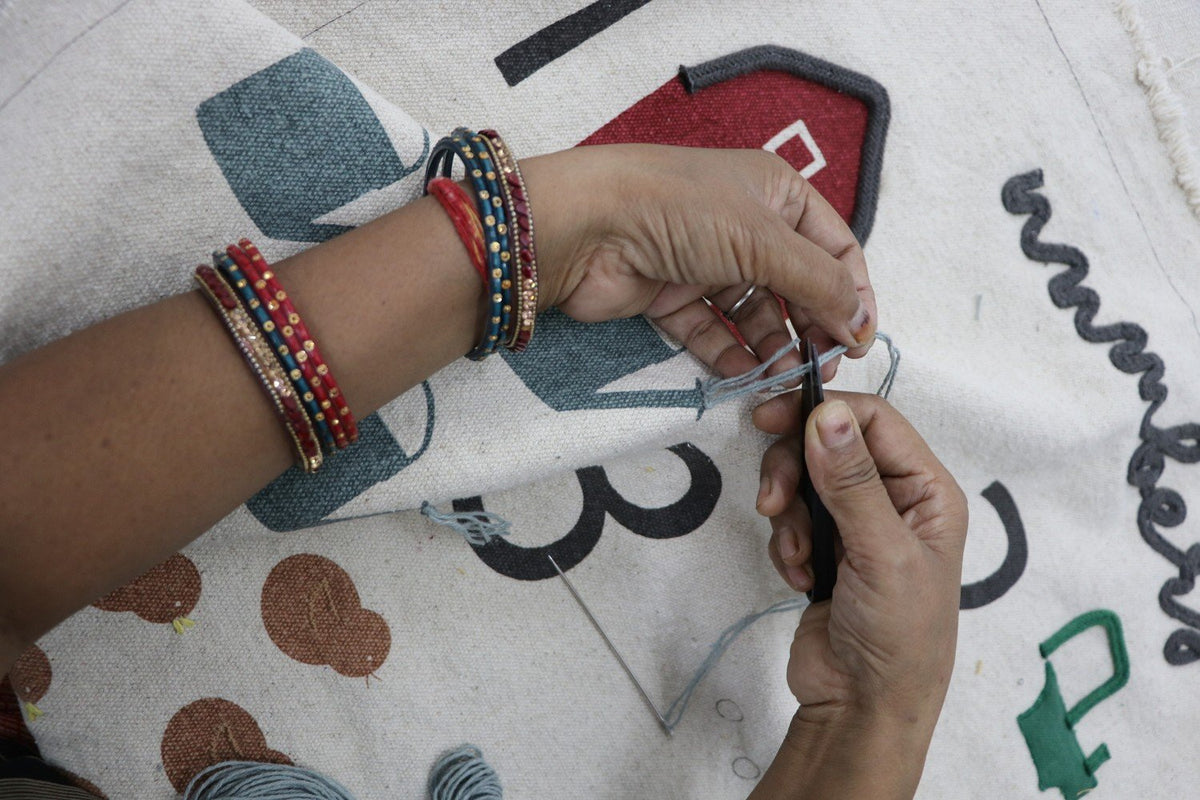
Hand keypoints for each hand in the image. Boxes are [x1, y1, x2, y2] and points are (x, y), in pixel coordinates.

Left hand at [520, 145, 876, 430]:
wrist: (583, 225)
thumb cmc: (679, 210)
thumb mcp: (763, 239)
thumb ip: (819, 284)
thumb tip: (861, 325)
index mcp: (776, 192)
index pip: (835, 248)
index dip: (853, 294)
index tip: (860, 342)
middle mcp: (745, 224)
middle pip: (797, 285)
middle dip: (814, 327)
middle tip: (822, 370)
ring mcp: (706, 261)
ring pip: (755, 314)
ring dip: (773, 348)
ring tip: (784, 381)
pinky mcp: (670, 296)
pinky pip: (712, 332)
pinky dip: (730, 354)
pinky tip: (746, 377)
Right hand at [752, 393, 966, 797]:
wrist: (862, 707)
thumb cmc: (898, 636)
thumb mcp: (881, 554)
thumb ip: (852, 481)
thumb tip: (829, 413)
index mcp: (927, 490)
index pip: (873, 420)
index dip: (822, 412)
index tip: (770, 419)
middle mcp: (895, 500)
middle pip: (828, 444)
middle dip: (794, 471)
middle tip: (771, 501)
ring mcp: (858, 525)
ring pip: (804, 481)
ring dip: (789, 515)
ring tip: (798, 556)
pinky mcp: (827, 549)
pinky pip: (791, 518)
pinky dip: (786, 543)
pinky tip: (800, 576)